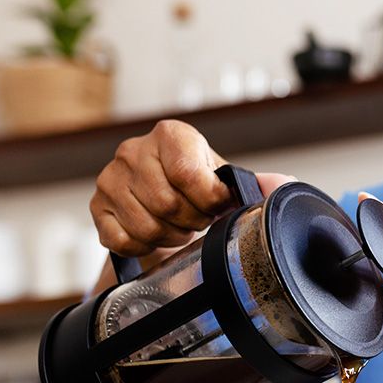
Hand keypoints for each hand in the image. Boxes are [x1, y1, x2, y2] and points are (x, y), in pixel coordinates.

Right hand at [90, 119, 291, 257]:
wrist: (163, 201)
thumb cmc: (197, 188)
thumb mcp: (226, 180)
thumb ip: (257, 184)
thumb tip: (285, 184)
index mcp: (172, 135)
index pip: (188, 175)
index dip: (208, 202)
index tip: (216, 206)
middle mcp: (134, 150)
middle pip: (168, 204)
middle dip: (191, 222)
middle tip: (197, 220)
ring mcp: (110, 178)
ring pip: (146, 226)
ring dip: (170, 236)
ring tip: (179, 227)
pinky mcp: (97, 207)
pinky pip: (121, 240)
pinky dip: (144, 247)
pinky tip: (154, 236)